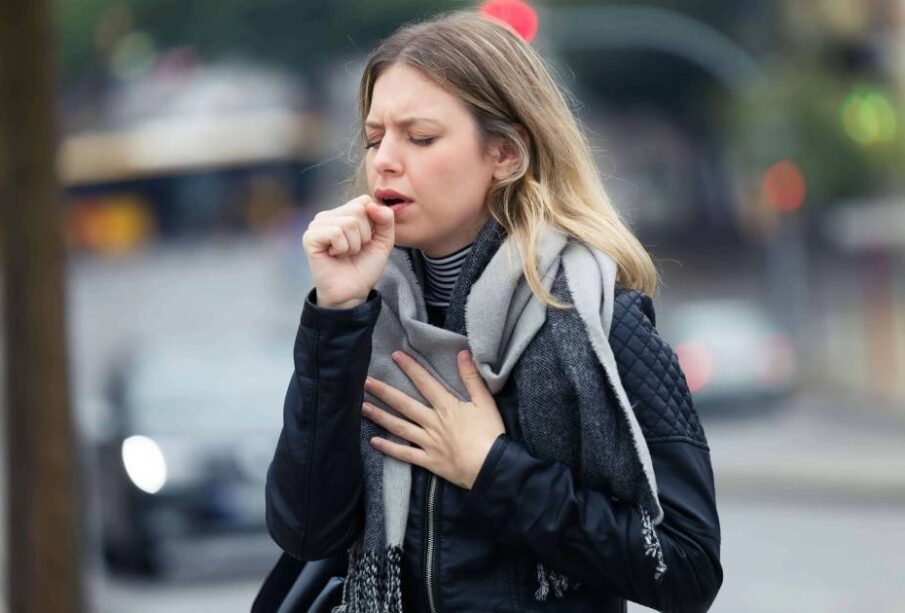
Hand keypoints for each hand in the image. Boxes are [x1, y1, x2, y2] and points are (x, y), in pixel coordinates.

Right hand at [301, 194, 394, 307]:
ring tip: (345, 254)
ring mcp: (317, 225)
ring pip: (349, 222)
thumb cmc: (364, 267)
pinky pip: (336, 232)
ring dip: (354, 245)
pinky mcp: (310, 237)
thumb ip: (386, 219)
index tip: (366, 241)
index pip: (364, 201)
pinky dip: (342, 248)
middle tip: (354, 250)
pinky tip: (335, 255)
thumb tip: (372, 204)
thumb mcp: (383, 241)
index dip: (373, 222)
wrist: (352, 292)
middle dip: (364, 235)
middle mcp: (328, 216)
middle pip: (358, 210)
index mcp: (343, 213)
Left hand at [362, 350, 505, 489]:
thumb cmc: (491, 434)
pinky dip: (389, 448)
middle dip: (384, 391)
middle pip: (404, 404)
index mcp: (446, 407)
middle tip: (365, 381)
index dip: (410, 368)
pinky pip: (405, 453)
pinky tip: (374, 441)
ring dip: (380, 416)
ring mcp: (428, 442)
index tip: (395, 355)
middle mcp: (432, 422)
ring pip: (399, 427)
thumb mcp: (485, 402)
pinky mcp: (429, 461)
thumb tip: (462, 353)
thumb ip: (471, 378)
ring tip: (362, 406)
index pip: (425, 382)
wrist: (491, 467)